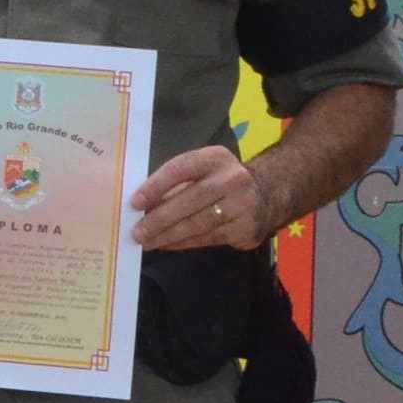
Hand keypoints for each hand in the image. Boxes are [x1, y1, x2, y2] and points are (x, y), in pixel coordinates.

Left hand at [130, 145, 274, 251]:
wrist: (267, 194)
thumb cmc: (221, 181)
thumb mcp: (204, 171)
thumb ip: (177, 183)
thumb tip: (142, 206)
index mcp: (216, 158)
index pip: (181, 169)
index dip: (156, 186)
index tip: (135, 203)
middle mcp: (233, 178)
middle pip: (191, 199)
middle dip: (160, 218)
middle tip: (137, 231)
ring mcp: (243, 204)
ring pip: (199, 223)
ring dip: (169, 235)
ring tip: (148, 242)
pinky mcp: (246, 228)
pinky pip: (209, 238)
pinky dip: (184, 243)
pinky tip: (168, 245)